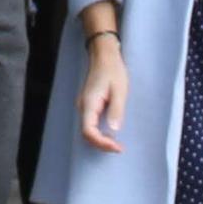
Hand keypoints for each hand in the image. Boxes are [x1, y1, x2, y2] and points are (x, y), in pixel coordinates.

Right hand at [76, 30, 127, 152]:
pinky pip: (91, 124)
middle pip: (87, 134)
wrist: (104, 55)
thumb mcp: (119, 90)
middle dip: (102, 144)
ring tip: (116, 143)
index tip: (117, 147)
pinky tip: (111, 133)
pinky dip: (99, 132)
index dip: (102, 143)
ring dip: (100, 139)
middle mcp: (83, 107)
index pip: (89, 131)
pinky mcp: (89, 105)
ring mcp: (84, 106)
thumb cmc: (113, 70)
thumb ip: (116, 110)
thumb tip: (114, 130)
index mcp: (89, 104)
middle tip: (119, 148)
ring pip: (88, 130)